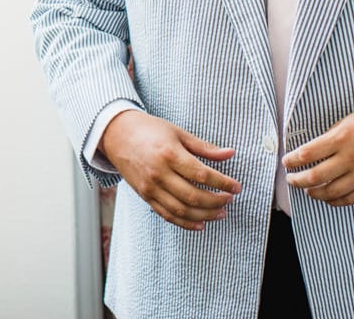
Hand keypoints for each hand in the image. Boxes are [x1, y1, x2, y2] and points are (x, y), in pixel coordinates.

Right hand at [99, 109, 239, 230]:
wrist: (117, 134)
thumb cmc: (150, 130)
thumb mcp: (178, 133)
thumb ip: (204, 147)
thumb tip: (230, 154)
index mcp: (170, 154)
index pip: (202, 175)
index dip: (223, 183)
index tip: (236, 187)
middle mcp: (159, 173)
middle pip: (193, 196)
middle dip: (216, 202)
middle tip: (229, 200)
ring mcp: (150, 187)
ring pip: (181, 210)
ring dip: (204, 215)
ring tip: (220, 213)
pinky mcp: (145, 195)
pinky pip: (167, 215)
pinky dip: (185, 223)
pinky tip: (200, 223)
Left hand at [283, 98, 353, 206]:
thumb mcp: (348, 121)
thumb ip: (330, 138)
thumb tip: (311, 152)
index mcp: (341, 138)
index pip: (307, 154)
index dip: (292, 160)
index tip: (286, 161)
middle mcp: (351, 159)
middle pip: (315, 178)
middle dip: (297, 181)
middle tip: (290, 179)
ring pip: (331, 193)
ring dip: (314, 194)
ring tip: (307, 190)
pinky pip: (350, 199)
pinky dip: (335, 201)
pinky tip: (327, 198)